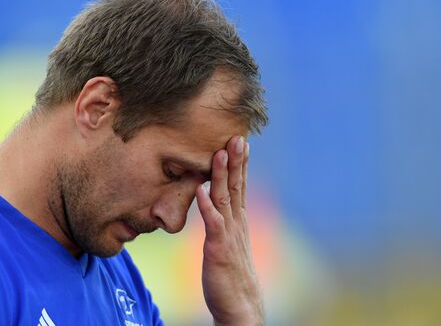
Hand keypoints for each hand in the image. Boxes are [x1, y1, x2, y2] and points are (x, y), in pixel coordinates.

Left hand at [195, 136, 263, 324]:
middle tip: (237, 137)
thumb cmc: (230, 273)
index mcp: (238, 220)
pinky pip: (213, 224)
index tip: (239, 141)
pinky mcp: (218, 249)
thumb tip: (214, 203)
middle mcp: (236, 223)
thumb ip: (223, 221)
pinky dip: (207, 206)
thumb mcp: (228, 241)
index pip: (238, 186)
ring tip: (219, 154)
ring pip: (225, 199)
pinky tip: (201, 190)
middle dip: (236, 161)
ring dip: (221, 176)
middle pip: (236, 186)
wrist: (240, 304)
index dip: (239, 164)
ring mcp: (228, 235)